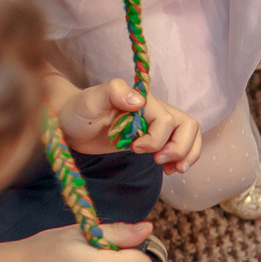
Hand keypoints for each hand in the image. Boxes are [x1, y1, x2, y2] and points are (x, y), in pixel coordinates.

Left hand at [50, 77, 202, 168]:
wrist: (70, 123)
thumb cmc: (78, 111)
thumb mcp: (90, 100)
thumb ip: (114, 92)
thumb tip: (140, 101)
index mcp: (143, 100)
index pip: (167, 120)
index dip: (156, 139)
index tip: (135, 149)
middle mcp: (153, 110)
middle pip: (187, 125)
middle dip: (179, 148)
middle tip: (159, 162)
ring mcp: (155, 125)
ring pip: (189, 133)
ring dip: (187, 154)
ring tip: (172, 170)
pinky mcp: (153, 138)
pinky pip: (180, 144)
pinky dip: (181, 158)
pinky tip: (168, 169)